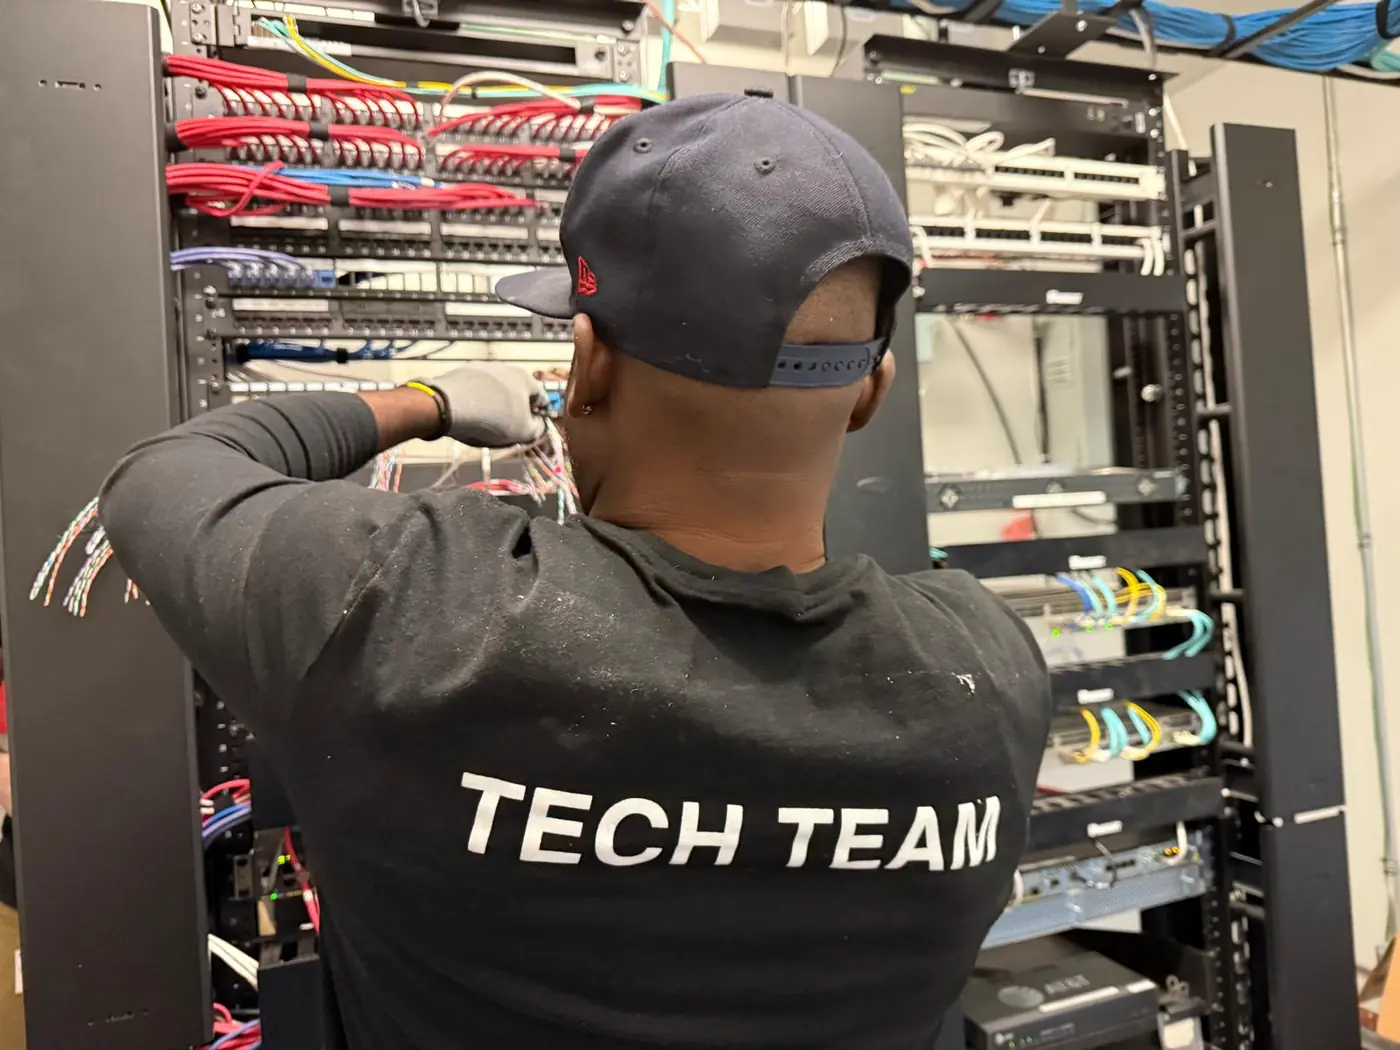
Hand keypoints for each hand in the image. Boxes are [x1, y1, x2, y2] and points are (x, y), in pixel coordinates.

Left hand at [415, 363, 547, 447]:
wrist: (453, 405)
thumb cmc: (496, 418)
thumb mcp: (523, 432)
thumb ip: (537, 429)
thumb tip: (538, 424)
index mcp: (526, 379)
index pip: (542, 396)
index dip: (540, 413)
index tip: (535, 424)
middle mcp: (506, 367)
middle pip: (517, 390)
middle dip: (516, 406)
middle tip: (510, 425)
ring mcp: (483, 367)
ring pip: (496, 388)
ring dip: (496, 401)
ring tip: (487, 419)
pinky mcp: (463, 371)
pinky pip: (476, 388)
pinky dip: (477, 398)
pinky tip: (470, 412)